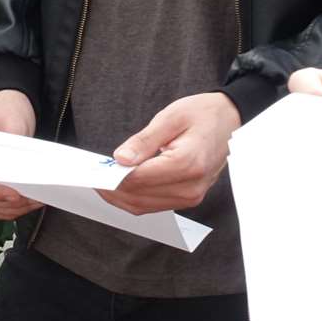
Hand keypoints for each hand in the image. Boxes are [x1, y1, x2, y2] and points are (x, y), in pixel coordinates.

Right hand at [0, 89, 41, 220]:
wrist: (7, 104)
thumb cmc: (6, 108)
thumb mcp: (12, 120)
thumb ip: (13, 144)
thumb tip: (20, 168)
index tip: (16, 194)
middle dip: (12, 203)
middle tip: (37, 197)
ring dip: (17, 209)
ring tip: (40, 199)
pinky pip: (0, 206)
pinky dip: (16, 209)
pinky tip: (33, 201)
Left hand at [100, 92, 240, 215]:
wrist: (230, 121)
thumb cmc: (202, 114)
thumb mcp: (171, 117)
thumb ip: (144, 141)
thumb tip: (120, 160)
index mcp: (187, 164)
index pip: (139, 179)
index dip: (111, 177)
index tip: (92, 170)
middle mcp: (191, 187)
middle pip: (138, 197)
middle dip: (111, 189)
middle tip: (91, 175)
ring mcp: (191, 197)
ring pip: (143, 206)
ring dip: (120, 196)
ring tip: (102, 179)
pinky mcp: (188, 199)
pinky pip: (153, 205)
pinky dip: (133, 197)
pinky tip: (121, 183)